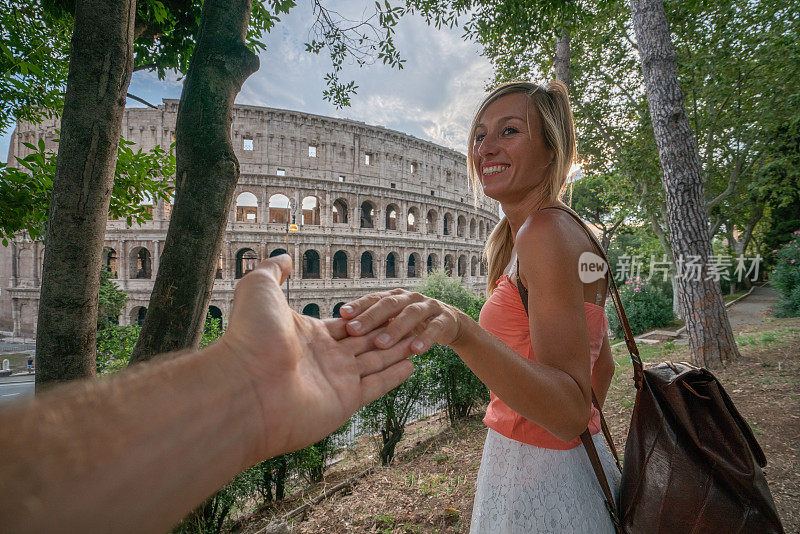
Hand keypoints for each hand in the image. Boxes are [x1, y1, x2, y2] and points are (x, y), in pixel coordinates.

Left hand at [219, 255, 414, 458]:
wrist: (246, 386)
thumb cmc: (250, 336)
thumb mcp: (259, 288)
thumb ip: (274, 270)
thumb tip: (285, 256)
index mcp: (308, 335)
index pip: (346, 324)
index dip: (366, 316)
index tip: (387, 308)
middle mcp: (324, 358)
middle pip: (364, 341)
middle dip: (388, 332)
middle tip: (410, 323)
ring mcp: (335, 381)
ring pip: (376, 361)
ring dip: (398, 350)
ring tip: (419, 340)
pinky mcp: (346, 400)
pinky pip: (378, 384)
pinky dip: (396, 375)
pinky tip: (412, 363)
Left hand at [339, 288, 463, 353]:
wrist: (447, 324)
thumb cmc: (410, 325)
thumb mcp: (393, 321)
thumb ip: (374, 323)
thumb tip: (340, 329)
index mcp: (394, 297)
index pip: (373, 298)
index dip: (359, 305)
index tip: (343, 314)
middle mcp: (409, 298)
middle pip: (389, 304)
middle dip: (371, 317)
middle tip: (354, 330)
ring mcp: (428, 306)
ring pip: (411, 314)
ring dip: (396, 329)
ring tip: (381, 345)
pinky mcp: (444, 319)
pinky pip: (434, 328)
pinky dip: (425, 338)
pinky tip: (416, 350)